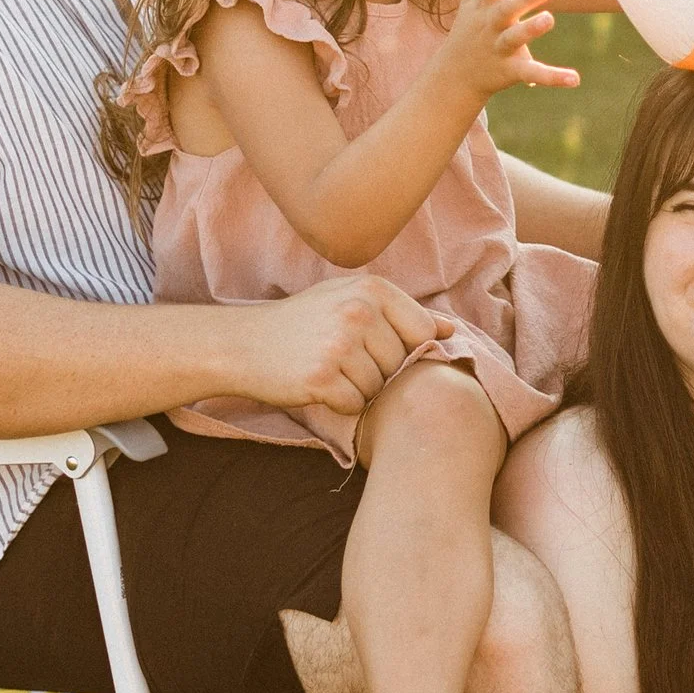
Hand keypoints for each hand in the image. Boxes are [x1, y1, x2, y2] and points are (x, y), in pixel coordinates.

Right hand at [221, 273, 453, 418]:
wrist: (242, 343)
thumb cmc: (302, 322)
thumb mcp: (349, 299)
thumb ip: (401, 312)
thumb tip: (451, 330)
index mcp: (372, 288)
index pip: (423, 333)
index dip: (403, 349)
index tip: (372, 346)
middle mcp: (359, 311)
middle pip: (401, 364)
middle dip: (376, 370)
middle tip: (339, 358)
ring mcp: (340, 344)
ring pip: (379, 387)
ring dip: (356, 388)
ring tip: (327, 368)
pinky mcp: (321, 377)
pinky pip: (354, 404)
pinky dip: (338, 403)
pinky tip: (316, 384)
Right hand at [443, 0, 577, 106]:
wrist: (455, 75)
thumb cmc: (470, 28)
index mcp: (484, 4)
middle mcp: (491, 25)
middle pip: (505, 9)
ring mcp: (499, 48)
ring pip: (515, 39)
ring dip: (531, 30)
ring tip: (549, 19)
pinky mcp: (510, 71)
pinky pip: (532, 73)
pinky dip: (553, 77)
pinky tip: (575, 79)